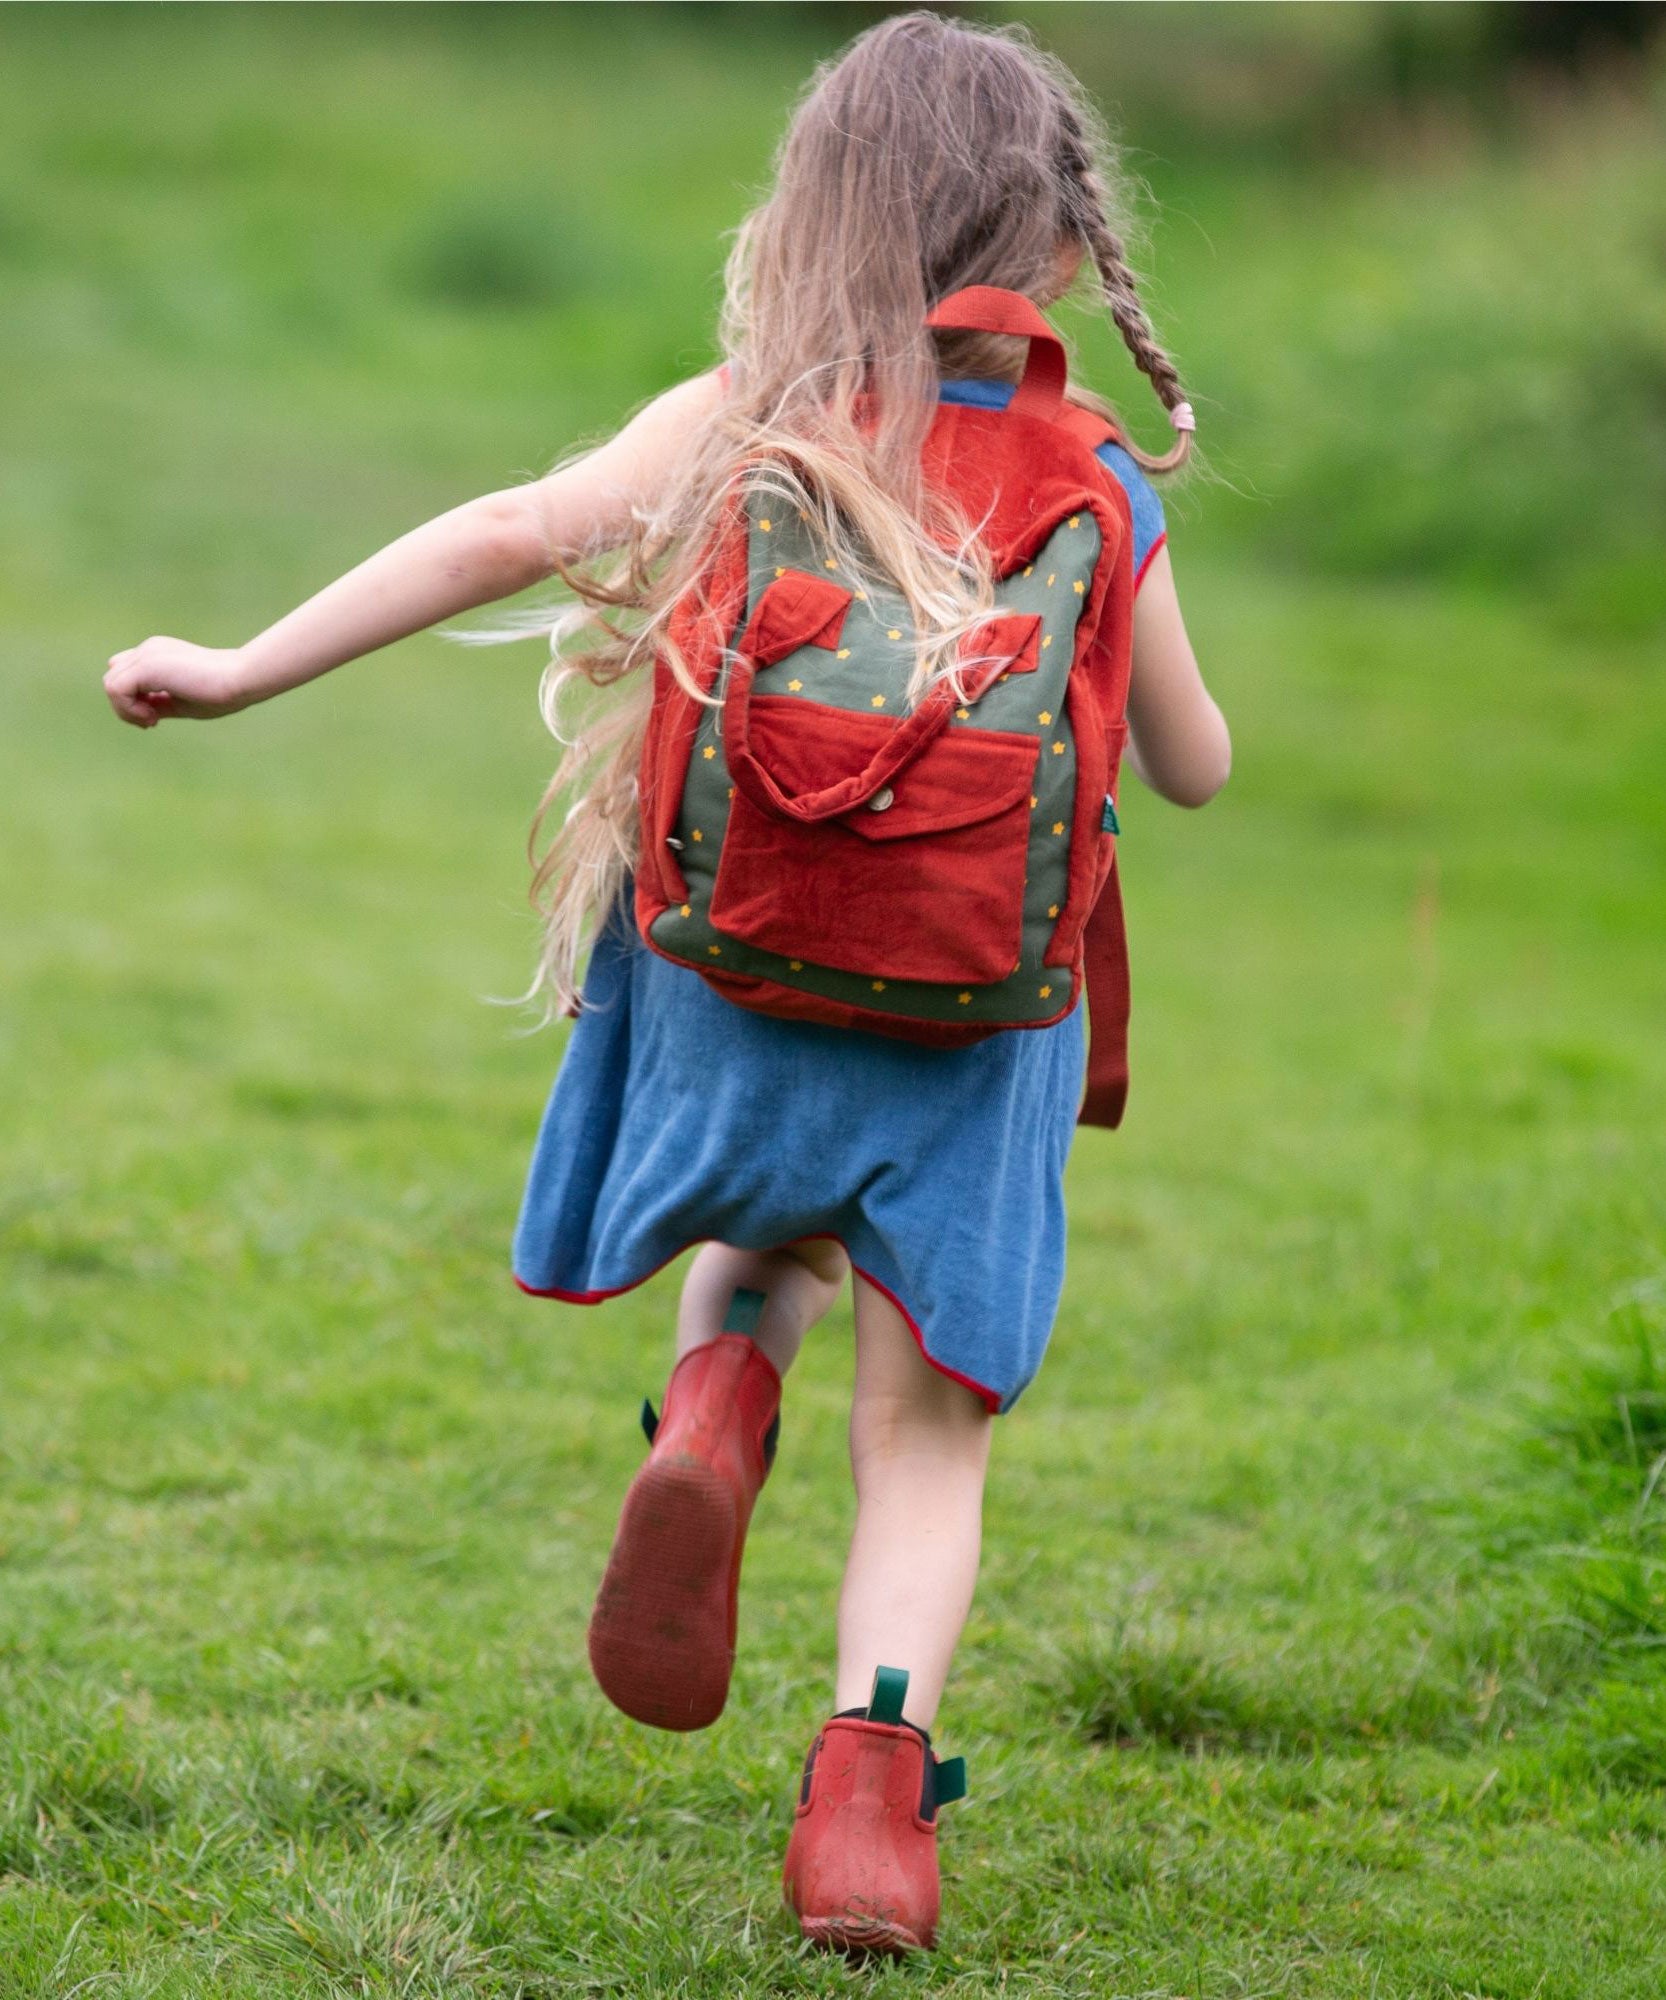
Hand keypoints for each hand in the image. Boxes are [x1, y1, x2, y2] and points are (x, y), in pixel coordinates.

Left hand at [103, 638, 253, 727]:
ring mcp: (146, 655)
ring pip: (110, 684)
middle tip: (152, 721)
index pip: (124, 673)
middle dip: (125, 707)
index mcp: (158, 654)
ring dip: (125, 709)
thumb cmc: (222, 692)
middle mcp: (148, 650)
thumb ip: (159, 703)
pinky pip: (115, 689)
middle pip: (113, 679)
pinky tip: (153, 717)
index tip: (155, 717)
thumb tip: (140, 714)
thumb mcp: (182, 702)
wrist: (240, 679)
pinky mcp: (146, 665)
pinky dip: (128, 709)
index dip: (133, 699)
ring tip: (152, 720)